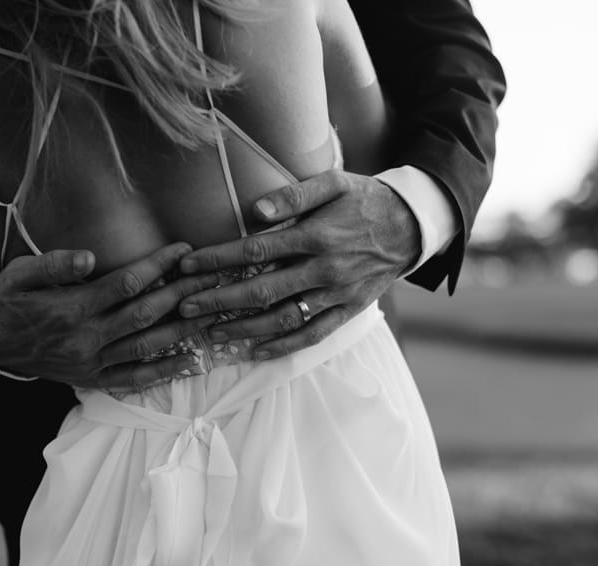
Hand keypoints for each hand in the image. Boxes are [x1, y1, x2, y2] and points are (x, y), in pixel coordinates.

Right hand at [0, 243, 219, 387]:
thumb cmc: (9, 302)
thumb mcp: (19, 274)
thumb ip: (54, 264)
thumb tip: (89, 259)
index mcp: (73, 307)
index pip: (127, 283)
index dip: (159, 265)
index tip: (184, 250)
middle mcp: (87, 337)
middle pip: (146, 313)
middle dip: (183, 293)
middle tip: (212, 277)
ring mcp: (92, 361)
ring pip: (147, 346)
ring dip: (183, 330)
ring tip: (212, 313)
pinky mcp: (93, 379)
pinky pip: (135, 378)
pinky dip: (164, 372)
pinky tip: (191, 362)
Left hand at [176, 170, 420, 358]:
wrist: (412, 226)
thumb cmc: (366, 200)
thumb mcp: (335, 183)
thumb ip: (294, 195)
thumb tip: (254, 211)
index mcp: (316, 235)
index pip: (256, 250)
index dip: (218, 259)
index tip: (186, 265)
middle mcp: (325, 269)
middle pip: (262, 290)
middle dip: (219, 300)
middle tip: (185, 307)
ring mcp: (338, 294)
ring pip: (284, 318)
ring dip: (244, 328)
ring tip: (211, 334)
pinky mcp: (349, 311)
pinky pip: (313, 335)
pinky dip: (284, 347)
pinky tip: (256, 351)